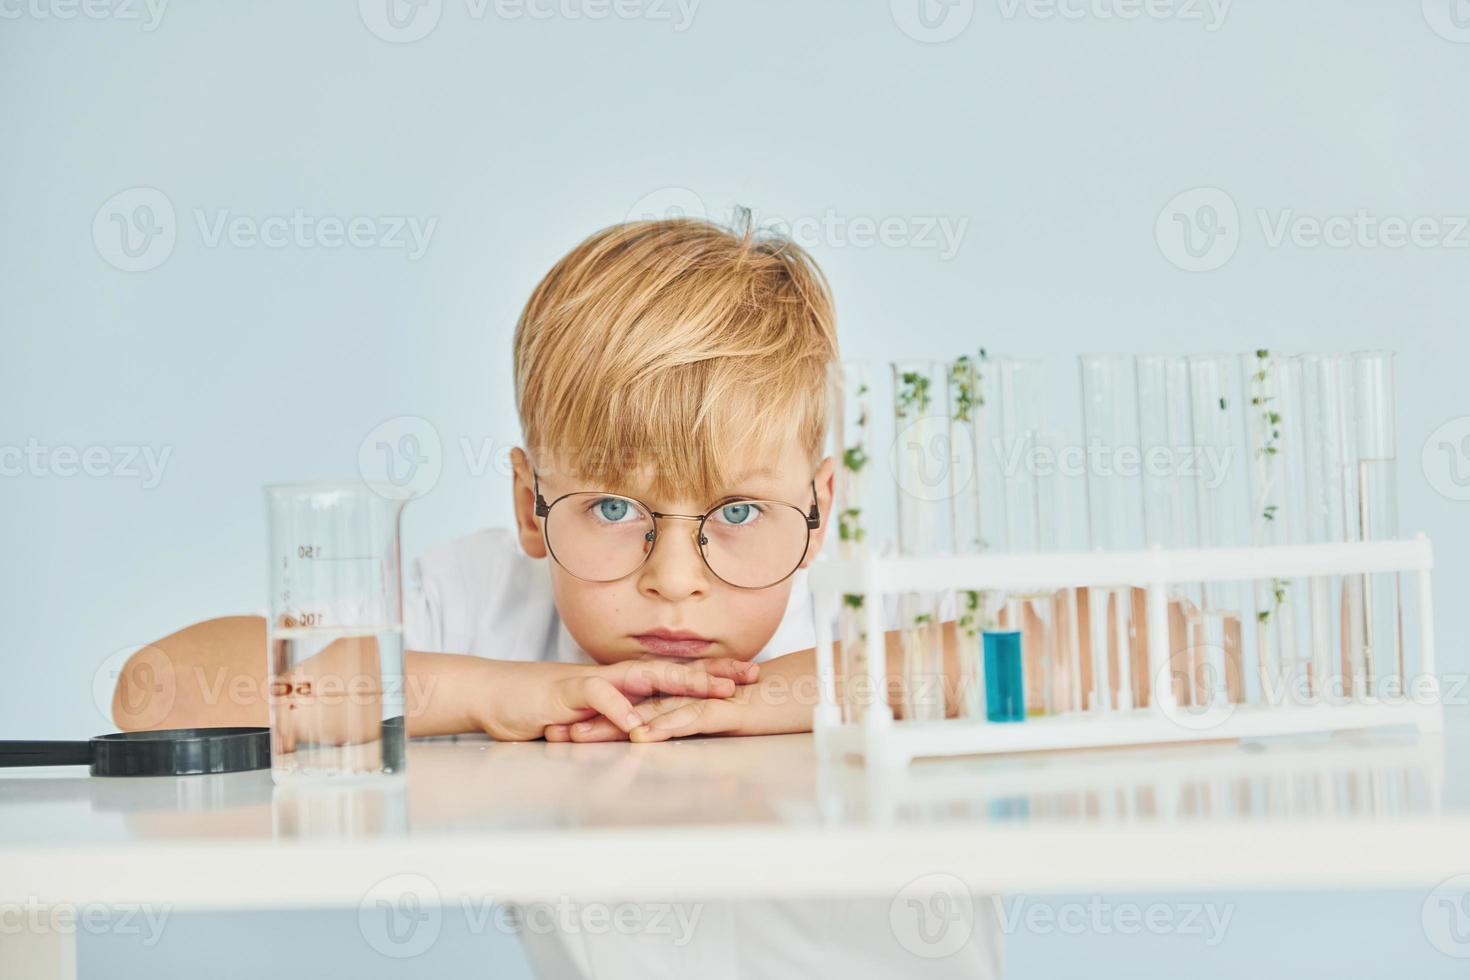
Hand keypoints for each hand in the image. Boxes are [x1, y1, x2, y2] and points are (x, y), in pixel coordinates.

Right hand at [471, 657, 758, 741]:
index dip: (714, 673)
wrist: (499, 696)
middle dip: (715, 672)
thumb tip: (655, 732)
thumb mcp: (597, 718)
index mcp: (628, 682)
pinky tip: (641, 724)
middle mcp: (618, 677)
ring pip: (648, 678)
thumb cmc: (547, 708)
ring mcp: (596, 681)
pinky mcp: (569, 693)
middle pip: (675, 670)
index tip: (750, 676)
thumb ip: (626, 720)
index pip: (678, 674)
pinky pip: (599, 697)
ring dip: (684, 684)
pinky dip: (621, 709)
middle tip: (752, 676)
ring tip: (717, 693)